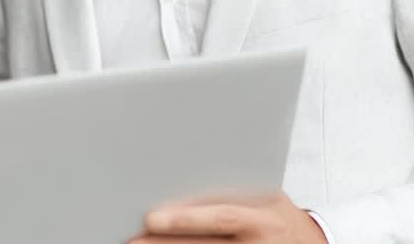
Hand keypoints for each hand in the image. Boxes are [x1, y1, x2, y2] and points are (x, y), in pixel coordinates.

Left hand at [129, 191, 325, 242]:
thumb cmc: (280, 216)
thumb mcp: (266, 196)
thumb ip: (231, 190)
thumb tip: (179, 176)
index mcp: (265, 216)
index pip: (222, 217)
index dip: (185, 218)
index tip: (151, 218)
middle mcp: (260, 242)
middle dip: (167, 243)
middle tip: (133, 240)